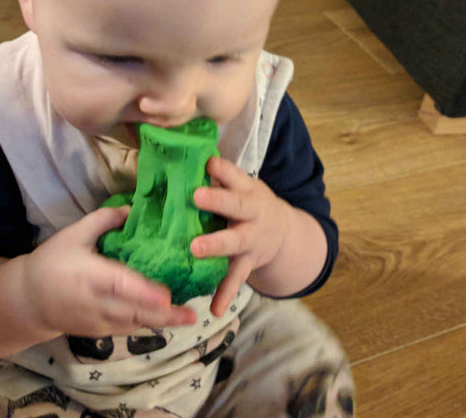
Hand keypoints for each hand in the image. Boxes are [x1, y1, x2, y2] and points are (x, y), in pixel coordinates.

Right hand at [19, 206, 196, 337]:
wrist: (27, 299)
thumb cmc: (52, 261)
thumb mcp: (74, 233)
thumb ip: (104, 219)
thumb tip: (132, 208)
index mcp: (90, 276)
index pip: (120, 286)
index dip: (143, 293)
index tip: (166, 296)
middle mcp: (96, 303)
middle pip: (133, 312)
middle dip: (163, 315)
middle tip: (192, 314)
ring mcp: (97, 321)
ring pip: (133, 325)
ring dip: (160, 322)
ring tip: (188, 317)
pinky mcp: (98, 332)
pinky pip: (126, 330)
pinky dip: (146, 325)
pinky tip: (167, 320)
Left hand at [191, 156, 291, 315]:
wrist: (284, 232)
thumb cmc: (248, 202)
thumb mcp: (241, 186)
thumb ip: (217, 177)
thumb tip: (181, 158)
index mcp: (246, 189)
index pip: (233, 175)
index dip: (220, 168)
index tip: (206, 161)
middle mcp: (251, 212)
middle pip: (236, 205)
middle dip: (217, 200)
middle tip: (196, 196)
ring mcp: (251, 239)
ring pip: (235, 241)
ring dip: (216, 245)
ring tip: (196, 249)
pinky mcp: (248, 262)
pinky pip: (236, 278)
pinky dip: (226, 293)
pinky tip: (215, 308)